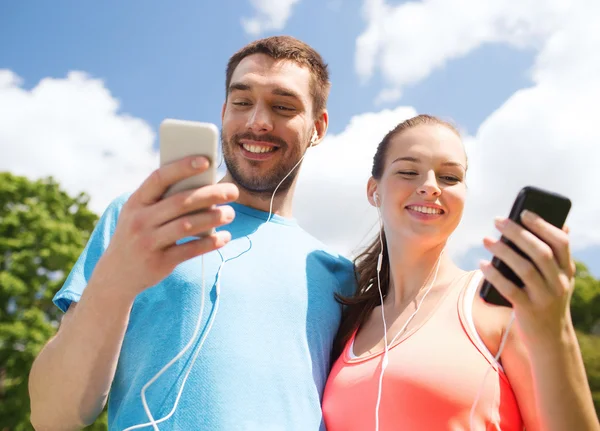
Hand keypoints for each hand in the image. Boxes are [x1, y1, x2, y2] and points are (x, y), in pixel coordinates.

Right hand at [95, 156, 238, 298]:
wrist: (116, 274)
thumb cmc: (138, 234)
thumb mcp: (141, 213)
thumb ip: (165, 200)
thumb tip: (206, 184)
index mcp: (136, 202)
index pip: (160, 177)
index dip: (183, 167)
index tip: (206, 161)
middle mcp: (140, 220)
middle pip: (181, 202)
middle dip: (211, 194)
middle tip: (233, 191)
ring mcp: (148, 242)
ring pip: (187, 225)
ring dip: (213, 218)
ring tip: (230, 213)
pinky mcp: (159, 262)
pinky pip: (190, 250)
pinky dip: (210, 243)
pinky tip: (224, 237)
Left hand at [479, 210, 576, 345]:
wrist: (551, 338)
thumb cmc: (548, 299)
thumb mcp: (559, 278)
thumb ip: (557, 255)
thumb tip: (561, 224)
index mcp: (567, 271)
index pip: (560, 243)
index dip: (543, 225)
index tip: (524, 212)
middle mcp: (559, 283)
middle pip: (540, 252)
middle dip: (518, 233)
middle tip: (498, 221)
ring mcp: (545, 298)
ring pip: (525, 269)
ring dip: (503, 252)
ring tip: (486, 239)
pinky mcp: (529, 310)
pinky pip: (510, 290)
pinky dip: (495, 275)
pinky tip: (482, 264)